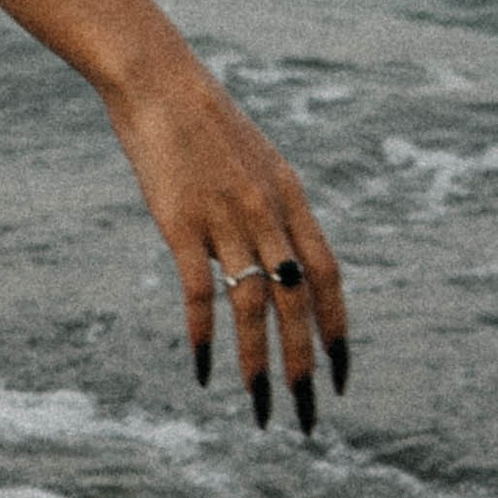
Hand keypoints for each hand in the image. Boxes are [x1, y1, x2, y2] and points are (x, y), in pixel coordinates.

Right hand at [97, 36, 348, 430]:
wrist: (158, 84)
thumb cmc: (204, 124)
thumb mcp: (257, 163)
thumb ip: (276, 209)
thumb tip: (288, 258)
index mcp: (291, 199)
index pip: (329, 276)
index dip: (337, 327)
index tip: (340, 373)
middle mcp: (267, 214)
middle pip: (297, 302)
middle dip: (305, 363)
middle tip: (307, 413)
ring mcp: (225, 220)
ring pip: (253, 307)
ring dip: (258, 363)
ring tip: (260, 406)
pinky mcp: (181, 224)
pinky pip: (200, 292)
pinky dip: (204, 335)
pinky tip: (203, 369)